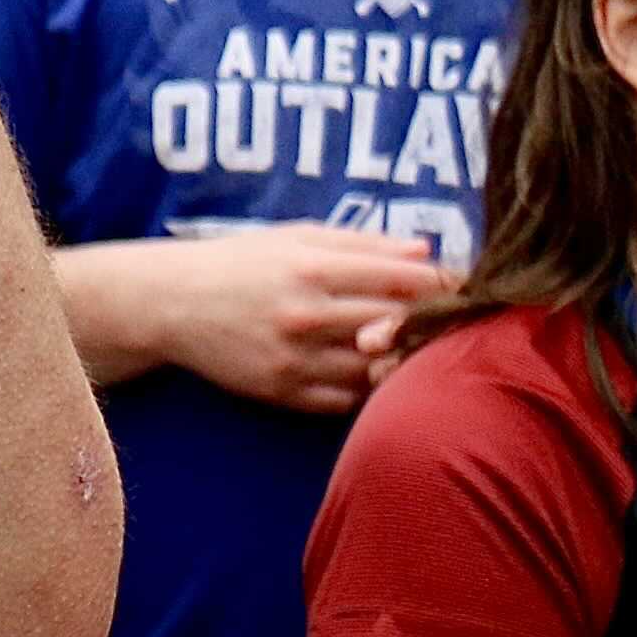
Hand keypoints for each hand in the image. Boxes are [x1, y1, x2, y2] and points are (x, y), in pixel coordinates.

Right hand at [153, 224, 443, 413]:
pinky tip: (373, 372)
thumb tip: (425, 253)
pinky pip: (347, 399)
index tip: (467, 288)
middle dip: (430, 324)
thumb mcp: (294, 236)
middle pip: (396, 327)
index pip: (400, 280)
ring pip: (376, 369)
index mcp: (310, 267)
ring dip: (402, 360)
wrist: (170, 303)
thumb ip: (361, 243)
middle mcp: (304, 314)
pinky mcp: (283, 392)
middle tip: (453, 323)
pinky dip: (367, 388)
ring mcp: (294, 358)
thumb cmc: (238, 262)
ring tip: (416, 349)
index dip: (443, 286)